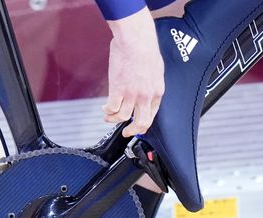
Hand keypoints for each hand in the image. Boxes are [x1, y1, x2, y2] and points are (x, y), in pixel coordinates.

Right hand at [103, 8, 164, 137]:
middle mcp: (146, 96)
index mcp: (157, 91)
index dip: (143, 123)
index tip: (136, 125)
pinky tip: (104, 108)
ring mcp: (132, 94)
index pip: (152, 115)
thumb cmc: (145, 48)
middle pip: (142, 123)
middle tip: (125, 132)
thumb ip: (151, 82)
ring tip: (108, 117)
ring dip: (114, 119)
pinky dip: (107, 111)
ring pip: (123, 117)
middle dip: (132, 130)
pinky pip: (112, 108)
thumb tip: (145, 87)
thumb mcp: (156, 69)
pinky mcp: (118, 90)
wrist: (136, 40)